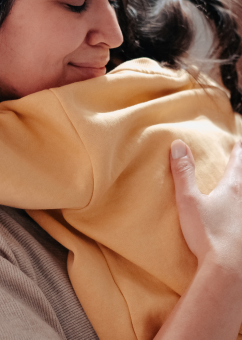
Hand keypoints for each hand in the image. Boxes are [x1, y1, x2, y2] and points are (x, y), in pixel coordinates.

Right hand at [170, 139, 241, 272]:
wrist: (229, 271)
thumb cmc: (208, 235)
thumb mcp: (189, 200)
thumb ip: (183, 173)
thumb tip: (178, 145)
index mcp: (231, 190)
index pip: (237, 164)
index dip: (237, 152)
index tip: (239, 143)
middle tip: (241, 159)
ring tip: (240, 188)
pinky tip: (238, 220)